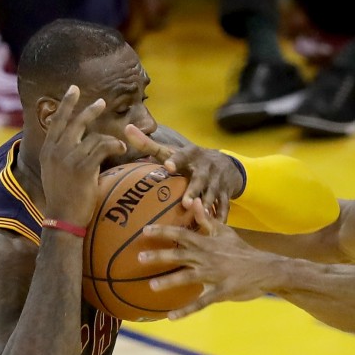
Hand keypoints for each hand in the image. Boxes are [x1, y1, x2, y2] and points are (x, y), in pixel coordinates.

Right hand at [39, 85, 126, 226]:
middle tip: (102, 102)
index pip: (57, 121)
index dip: (66, 104)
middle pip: (75, 122)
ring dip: (109, 138)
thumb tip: (75, 143)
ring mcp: (68, 158)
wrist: (63, 219)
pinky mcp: (82, 167)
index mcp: (47, 151)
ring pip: (92, 136)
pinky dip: (113, 146)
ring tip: (118, 144)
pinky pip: (102, 147)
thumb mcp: (55, 173)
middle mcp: (55, 151)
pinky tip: (120, 149)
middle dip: (89, 110)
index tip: (73, 89)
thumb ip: (61, 155)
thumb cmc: (63, 199)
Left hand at [125, 124, 243, 222]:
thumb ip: (148, 144)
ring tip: (201, 216)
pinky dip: (222, 215)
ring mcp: (217, 180)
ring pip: (213, 194)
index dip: (176, 160)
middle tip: (185, 202)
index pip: (182, 156)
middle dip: (193, 190)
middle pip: (199, 179)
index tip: (168, 166)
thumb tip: (127, 129)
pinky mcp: (226, 193)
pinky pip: (225, 205)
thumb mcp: (172, 151)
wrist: (226, 164)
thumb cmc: (189, 160)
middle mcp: (205, 167)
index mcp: (191, 155)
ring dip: (208, 204)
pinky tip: (217, 225)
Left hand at [137, 209, 273, 318]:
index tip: (145, 230)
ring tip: (152, 286)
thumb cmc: (242, 251)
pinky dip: (186, 310)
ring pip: (188, 277)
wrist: (266, 269)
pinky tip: (171, 316)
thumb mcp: (225, 232)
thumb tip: (194, 201)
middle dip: (160, 255)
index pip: (182, 234)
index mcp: (207, 243)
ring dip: (169, 281)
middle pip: (180, 254)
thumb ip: (206, 219)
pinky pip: (202, 302)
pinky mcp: (221, 291)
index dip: (163, 231)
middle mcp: (208, 257)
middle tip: (140, 257)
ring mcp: (214, 275)